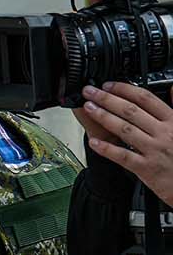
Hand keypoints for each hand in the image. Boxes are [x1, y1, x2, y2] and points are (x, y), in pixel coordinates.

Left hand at [79, 82, 172, 206]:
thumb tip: (172, 88)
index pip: (146, 99)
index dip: (124, 89)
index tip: (108, 85)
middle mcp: (164, 133)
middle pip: (131, 111)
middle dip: (107, 99)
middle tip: (90, 92)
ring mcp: (155, 150)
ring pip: (124, 129)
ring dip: (103, 117)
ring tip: (89, 108)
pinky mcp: (147, 168)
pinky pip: (123, 156)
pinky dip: (107, 148)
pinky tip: (93, 141)